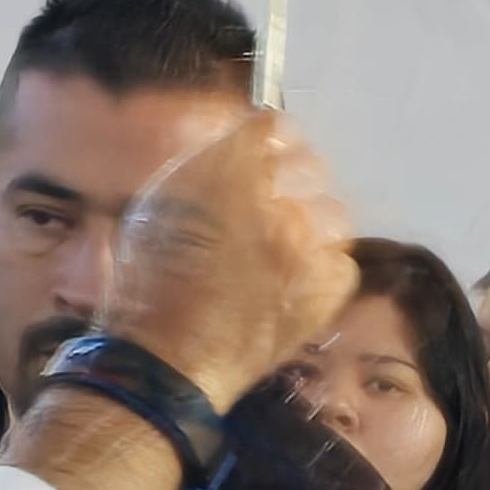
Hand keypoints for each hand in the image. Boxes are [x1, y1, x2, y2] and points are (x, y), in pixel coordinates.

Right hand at [95, 112, 354, 411]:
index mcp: (231, 173)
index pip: (273, 127)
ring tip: (286, 243)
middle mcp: (279, 203)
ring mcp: (309, 250)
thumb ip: (199, 167)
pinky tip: (296, 276)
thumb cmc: (147, 286)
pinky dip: (323, 265)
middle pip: (309, 166)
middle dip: (289, 179)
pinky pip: (342, 260)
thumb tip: (232, 144)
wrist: (169, 362)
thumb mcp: (156, 205)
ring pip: (333, 212)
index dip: (265, 140)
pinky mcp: (325, 292)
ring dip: (311, 222)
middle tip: (268, 203)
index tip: (259, 154)